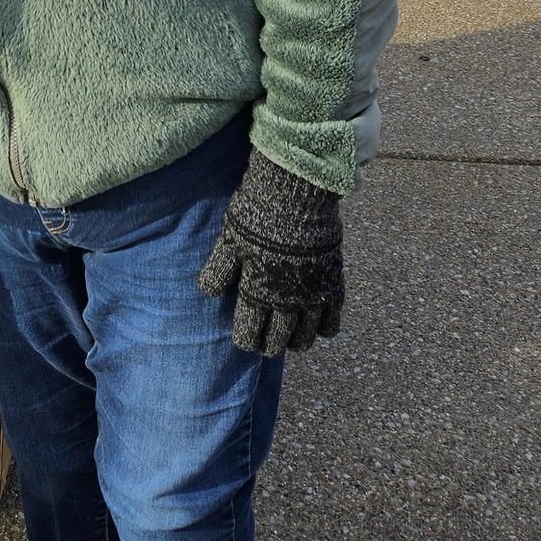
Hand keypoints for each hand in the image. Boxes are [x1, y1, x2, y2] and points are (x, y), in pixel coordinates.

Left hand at [197, 152, 344, 355]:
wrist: (296, 194)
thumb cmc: (258, 215)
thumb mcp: (230, 240)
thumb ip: (219, 269)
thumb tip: (207, 292)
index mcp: (256, 291)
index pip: (249, 331)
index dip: (246, 340)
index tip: (245, 342)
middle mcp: (285, 301)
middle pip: (278, 338)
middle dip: (269, 345)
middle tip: (266, 345)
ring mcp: (312, 296)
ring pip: (306, 336)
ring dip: (297, 342)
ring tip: (291, 342)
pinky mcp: (333, 284)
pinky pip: (332, 321)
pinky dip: (325, 329)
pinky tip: (318, 327)